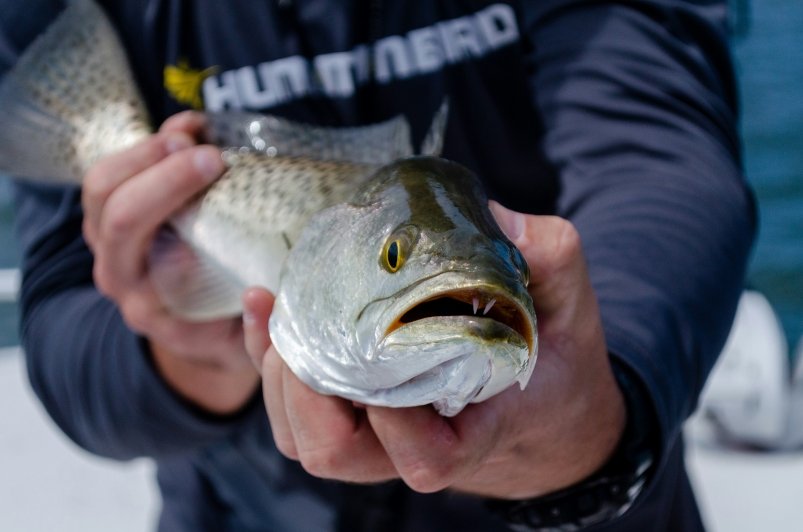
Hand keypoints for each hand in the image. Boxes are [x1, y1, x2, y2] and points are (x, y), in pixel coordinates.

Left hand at [83, 111, 258, 413]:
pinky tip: (187, 131)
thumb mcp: (254, 349)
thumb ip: (259, 334)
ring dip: (146, 152)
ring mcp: (110, 246)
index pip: (139, 253)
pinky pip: (111, 175)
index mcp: (152, 307)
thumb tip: (260, 297)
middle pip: (116, 215)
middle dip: (163, 173)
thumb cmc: (236, 336)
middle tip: (212, 153)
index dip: (170, 203)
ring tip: (195, 134)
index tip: (220, 174)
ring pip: (101, 188)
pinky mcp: (112, 220)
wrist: (204, 339)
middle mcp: (121, 277)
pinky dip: (146, 146)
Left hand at [244, 204, 624, 497]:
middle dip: (304, 395)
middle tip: (303, 323)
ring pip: (303, 437)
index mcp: (473, 434)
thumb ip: (548, 259)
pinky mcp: (357, 415)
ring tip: (277, 305)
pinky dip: (269, 363)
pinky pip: (294, 411)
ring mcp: (379, 436)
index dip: (395, 427)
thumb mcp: (570, 306)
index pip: (424, 460)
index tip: (390, 357)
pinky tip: (267, 306)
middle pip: (335, 453)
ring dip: (276, 379)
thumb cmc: (557, 363)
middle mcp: (414, 446)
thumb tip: (493, 216)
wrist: (545, 408)